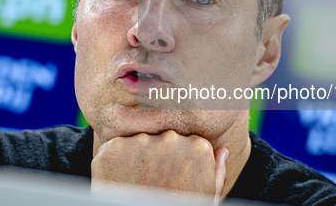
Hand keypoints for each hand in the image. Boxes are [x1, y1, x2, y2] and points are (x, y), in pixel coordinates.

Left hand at [91, 130, 228, 200]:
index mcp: (198, 148)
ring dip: (137, 158)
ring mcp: (141, 141)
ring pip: (140, 142)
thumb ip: (216, 172)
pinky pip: (115, 148)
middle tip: (155, 183)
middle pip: (164, 140)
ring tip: (137, 184)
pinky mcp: (114, 147)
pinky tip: (121, 180)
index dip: (181, 162)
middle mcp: (171, 138)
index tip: (176, 178)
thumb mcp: (205, 197)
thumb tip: (221, 151)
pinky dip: (116, 162)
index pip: (188, 143)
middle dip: (160, 156)